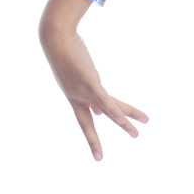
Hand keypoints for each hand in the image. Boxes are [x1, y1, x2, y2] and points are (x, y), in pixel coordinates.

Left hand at [38, 0, 149, 160]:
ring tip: (138, 133)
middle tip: (105, 156)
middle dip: (101, 138)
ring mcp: (83, 90)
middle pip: (98, 117)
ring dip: (124, 121)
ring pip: (108, 109)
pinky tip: (123, 119)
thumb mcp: (78, 75)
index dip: (91, 137)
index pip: (85, 120)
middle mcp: (78, 96)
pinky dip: (114, 110)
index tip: (98, 157)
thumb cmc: (65, 52)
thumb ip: (90, 91)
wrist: (55, 37)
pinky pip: (105, 99)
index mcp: (74, 96)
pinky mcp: (89, 80)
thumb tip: (99, 111)